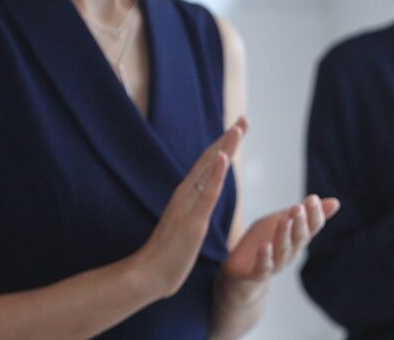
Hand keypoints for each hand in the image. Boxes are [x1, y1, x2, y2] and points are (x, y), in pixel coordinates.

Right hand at [132, 117, 247, 297]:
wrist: (149, 275)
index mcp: (186, 195)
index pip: (208, 163)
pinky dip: (215, 174)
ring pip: (209, 170)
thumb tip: (204, 200)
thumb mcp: (187, 224)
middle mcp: (186, 194)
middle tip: (244, 118)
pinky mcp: (192, 221)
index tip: (238, 127)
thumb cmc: (169, 253)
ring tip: (238, 128)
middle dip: (228, 138)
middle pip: (210, 159)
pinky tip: (224, 157)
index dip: (224, 144)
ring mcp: (188, 206)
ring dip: (224, 148)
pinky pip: (207, 194)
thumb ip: (194, 209)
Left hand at [214, 195, 339, 311]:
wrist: (243, 271)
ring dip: (284, 235)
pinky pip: (263, 267)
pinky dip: (265, 258)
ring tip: (284, 220)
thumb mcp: (285, 221)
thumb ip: (305, 213)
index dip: (314, 214)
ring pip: (282, 250)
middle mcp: (291, 252)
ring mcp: (275, 263)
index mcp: (299, 238)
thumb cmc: (267, 241)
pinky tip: (265, 246)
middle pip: (299, 238)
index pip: (313, 227)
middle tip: (298, 208)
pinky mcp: (257, 273)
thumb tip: (336, 202)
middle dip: (300, 223)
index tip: (312, 199)